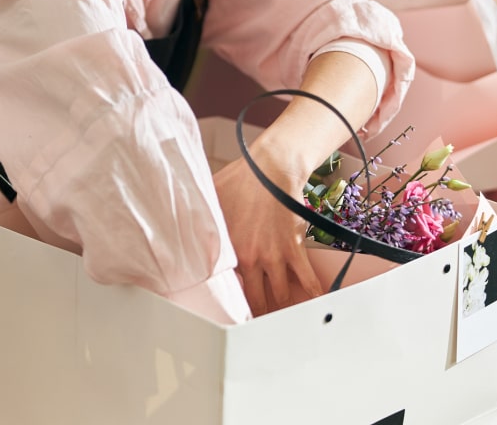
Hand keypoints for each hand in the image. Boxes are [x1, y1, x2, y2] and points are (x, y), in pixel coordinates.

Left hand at [213, 147, 321, 314]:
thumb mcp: (209, 199)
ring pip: (280, 294)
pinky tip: (315, 302)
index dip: (228, 302)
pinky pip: (306, 278)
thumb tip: (181, 220)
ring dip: (283, 307)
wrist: (271, 169)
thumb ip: (200, 216)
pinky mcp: (294, 248)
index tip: (229, 314)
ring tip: (284, 319)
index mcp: (227, 249)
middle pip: (254, 299)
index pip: (226, 286)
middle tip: (258, 326)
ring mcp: (273, 255)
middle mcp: (250, 257)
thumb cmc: (239, 180)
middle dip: (257, 314)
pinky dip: (311, 292)